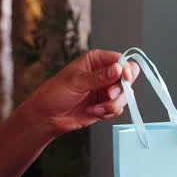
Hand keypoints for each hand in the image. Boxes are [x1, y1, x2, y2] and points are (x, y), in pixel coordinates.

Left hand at [22, 49, 139, 136]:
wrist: (48, 116)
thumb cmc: (55, 93)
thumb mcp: (76, 82)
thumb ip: (99, 77)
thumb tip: (118, 69)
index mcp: (96, 60)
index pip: (120, 59)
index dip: (126, 68)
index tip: (125, 78)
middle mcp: (104, 73)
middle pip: (128, 77)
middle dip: (120, 89)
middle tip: (108, 95)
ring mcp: (106, 89)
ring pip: (125, 95)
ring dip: (112, 104)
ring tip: (95, 108)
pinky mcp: (106, 104)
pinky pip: (119, 108)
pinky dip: (108, 112)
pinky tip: (93, 112)